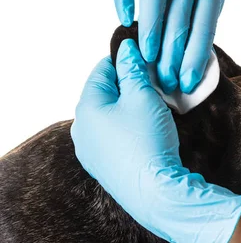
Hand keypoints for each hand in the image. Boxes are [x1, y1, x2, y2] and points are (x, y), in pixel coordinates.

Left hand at [71, 39, 240, 242]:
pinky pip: (115, 139)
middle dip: (130, 87)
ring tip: (156, 111)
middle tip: (156, 87)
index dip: (126, 61)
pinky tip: (148, 135)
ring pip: (111, 117)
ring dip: (131, 109)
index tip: (147, 62)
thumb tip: (125, 49)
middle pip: (106, 94)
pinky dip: (130, 131)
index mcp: (86, 107)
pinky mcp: (104, 168)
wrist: (155, 194)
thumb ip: (133, 69)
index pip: (102, 70)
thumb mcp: (142, 96)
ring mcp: (91, 152)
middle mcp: (81, 130)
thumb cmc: (147, 142)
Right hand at [111, 0, 240, 94]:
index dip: (194, 59)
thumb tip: (188, 64)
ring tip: (146, 56)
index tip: (186, 84)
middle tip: (163, 81)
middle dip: (171, 54)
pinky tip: (124, 18)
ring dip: (150, 28)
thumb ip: (201, 20)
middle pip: (178, 18)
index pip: (203, 28)